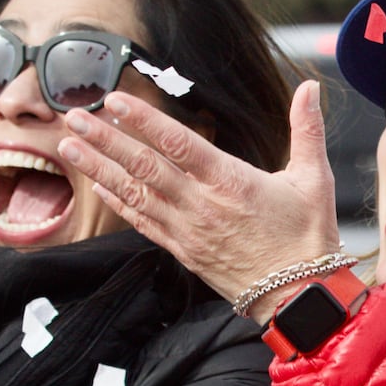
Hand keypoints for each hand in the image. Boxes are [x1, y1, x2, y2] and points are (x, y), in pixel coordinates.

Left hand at [59, 80, 344, 321]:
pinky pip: (143, 224)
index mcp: (231, 182)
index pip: (177, 143)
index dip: (142, 120)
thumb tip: (310, 88)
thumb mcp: (315, 179)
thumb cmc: (308, 238)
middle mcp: (202, 206)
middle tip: (74, 117)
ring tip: (70, 146)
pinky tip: (99, 188)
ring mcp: (188, 231)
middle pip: (144, 166)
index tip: (113, 101)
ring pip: (135, 194)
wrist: (299, 297)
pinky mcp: (184, 252)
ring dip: (100, 169)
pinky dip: (119, 203)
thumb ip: (307, 129)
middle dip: (105, 140)